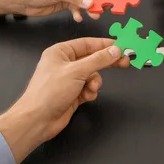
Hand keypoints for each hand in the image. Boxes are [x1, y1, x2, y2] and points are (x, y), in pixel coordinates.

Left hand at [0, 38, 129, 163]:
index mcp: (60, 52)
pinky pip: (88, 88)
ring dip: (95, 82)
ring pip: (92, 75)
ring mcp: (69, 79)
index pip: (87, 44)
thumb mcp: (77, 71)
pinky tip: (86, 96)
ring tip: (91, 88)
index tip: (122, 45)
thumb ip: (98, 60)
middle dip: (106, 62)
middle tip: (125, 62)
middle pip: (92, 59)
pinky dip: (90, 92)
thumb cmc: (50, 91)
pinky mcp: (72, 93)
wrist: (38, 120)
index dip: (105, 45)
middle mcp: (64, 64)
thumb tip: (115, 50)